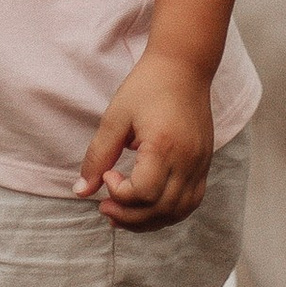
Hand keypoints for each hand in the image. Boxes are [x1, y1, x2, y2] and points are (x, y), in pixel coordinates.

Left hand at [76, 49, 214, 228]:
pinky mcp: (205, 164)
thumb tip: (81, 191)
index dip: (120, 193)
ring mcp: (200, 164)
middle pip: (160, 209)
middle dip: (129, 217)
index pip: (143, 192)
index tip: (108, 174)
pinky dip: (168, 212)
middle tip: (106, 207)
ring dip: (149, 220)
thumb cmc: (147, 86)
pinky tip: (148, 205)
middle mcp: (187, 160)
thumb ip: (98, 155)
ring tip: (123, 212)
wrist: (184, 66)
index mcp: (164, 145)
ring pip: (177, 212)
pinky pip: (190, 202)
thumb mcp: (116, 116)